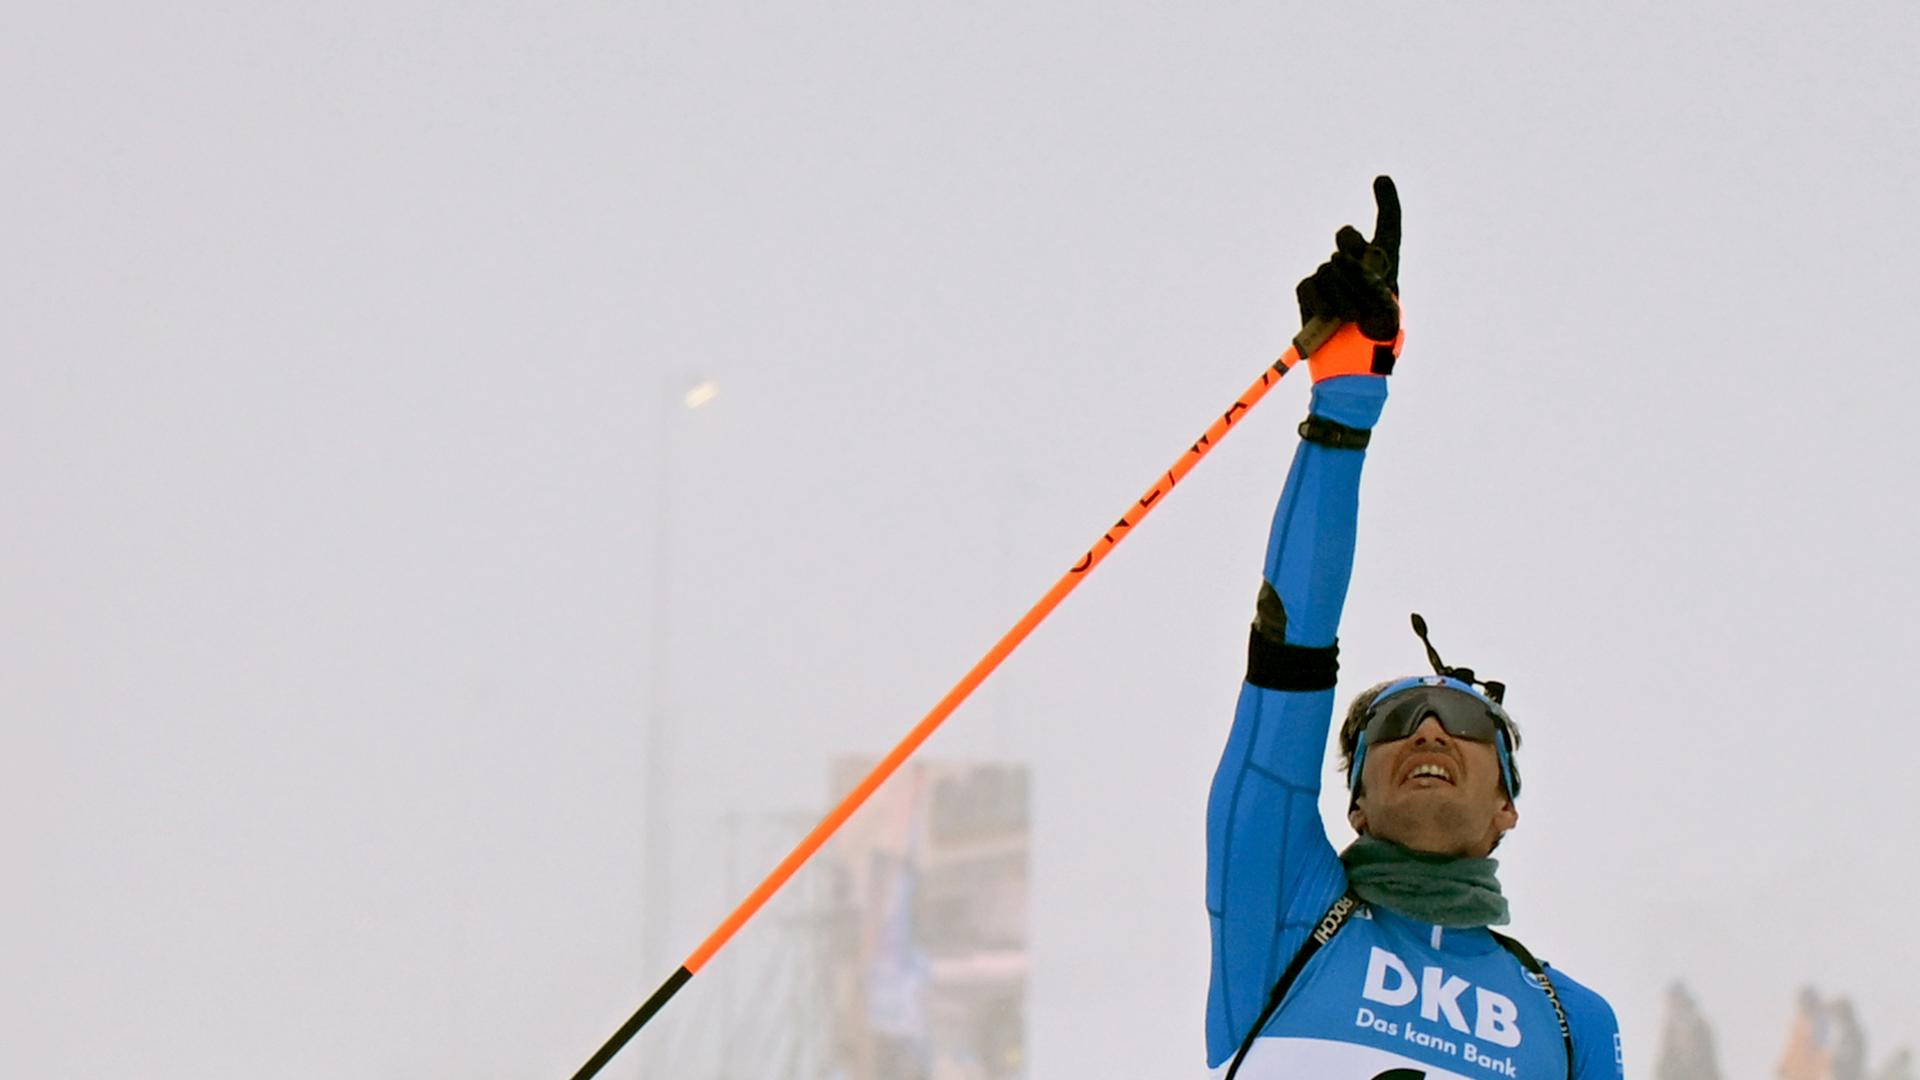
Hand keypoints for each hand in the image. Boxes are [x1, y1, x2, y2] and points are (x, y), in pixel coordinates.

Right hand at [1296, 175, 1400, 342]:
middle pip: (1349, 239)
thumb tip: (1337, 263)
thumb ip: (1369, 283)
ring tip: (1350, 321)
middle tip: (1366, 299)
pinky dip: (1320, 304)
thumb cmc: (1374, 347)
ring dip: (1343, 296)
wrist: (1349, 374)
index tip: (1381, 180)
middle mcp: (1356, 268)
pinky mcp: (1309, 294)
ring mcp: (1330, 279)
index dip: (1386, 203)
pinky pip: (1310, 285)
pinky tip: (1329, 322)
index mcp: (1385, 269)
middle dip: (1356, 263)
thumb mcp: (1386, 312)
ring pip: (1330, 267)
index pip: (1387, 228)